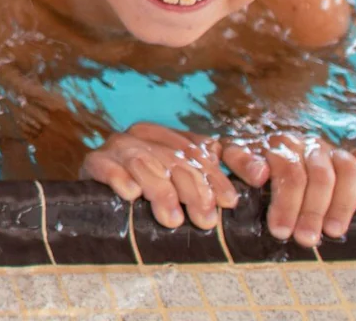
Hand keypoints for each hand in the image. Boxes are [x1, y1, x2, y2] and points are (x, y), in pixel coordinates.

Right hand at [81, 123, 236, 229]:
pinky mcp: (93, 161)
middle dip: (193, 190)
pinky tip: (130, 195)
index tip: (230, 203)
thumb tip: (262, 173)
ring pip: (143, 162)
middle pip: (174, 159)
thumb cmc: (151, 194)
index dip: (215, 177)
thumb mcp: (185, 181)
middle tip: (205, 220)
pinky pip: (106, 166)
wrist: (100, 201)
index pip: (197, 151)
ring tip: (172, 220)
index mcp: (166, 135)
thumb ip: (216, 175)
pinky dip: (119, 178)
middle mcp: (141, 135)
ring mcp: (116, 147)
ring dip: (160, 191)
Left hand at [220, 132, 355, 246]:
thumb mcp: (234, 155)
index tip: (280, 231)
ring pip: (346, 170)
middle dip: (312, 211)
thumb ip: (241, 162)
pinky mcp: (350, 154)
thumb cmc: (251, 159)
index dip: (286, 204)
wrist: (267, 143)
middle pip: (318, 176)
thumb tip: (260, 174)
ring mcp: (330, 148)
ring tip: (333, 231)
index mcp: (280, 144)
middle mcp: (307, 143)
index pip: (288, 173)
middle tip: (306, 239)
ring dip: (342, 203)